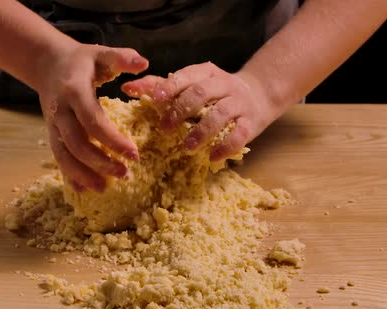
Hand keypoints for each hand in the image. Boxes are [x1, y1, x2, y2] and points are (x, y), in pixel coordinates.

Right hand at [39, 43, 148, 191]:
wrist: (47, 64)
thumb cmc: (82, 60)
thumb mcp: (101, 53)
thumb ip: (122, 57)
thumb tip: (144, 63)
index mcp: (74, 91)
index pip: (92, 121)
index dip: (112, 140)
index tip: (134, 155)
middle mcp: (60, 111)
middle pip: (77, 143)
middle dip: (100, 162)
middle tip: (125, 174)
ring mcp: (53, 125)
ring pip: (64, 155)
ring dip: (84, 174)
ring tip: (105, 188)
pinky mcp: (51, 134)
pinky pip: (58, 158)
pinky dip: (70, 175)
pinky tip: (85, 190)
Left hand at [122, 62, 278, 161]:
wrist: (259, 94)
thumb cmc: (215, 92)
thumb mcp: (192, 84)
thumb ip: (162, 86)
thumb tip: (127, 88)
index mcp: (206, 73)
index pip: (186, 76)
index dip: (170, 87)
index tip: (154, 99)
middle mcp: (224, 85)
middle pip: (201, 93)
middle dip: (180, 110)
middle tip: (164, 128)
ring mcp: (239, 103)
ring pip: (220, 114)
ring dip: (201, 131)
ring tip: (186, 147)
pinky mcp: (251, 122)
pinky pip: (240, 134)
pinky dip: (225, 146)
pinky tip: (212, 157)